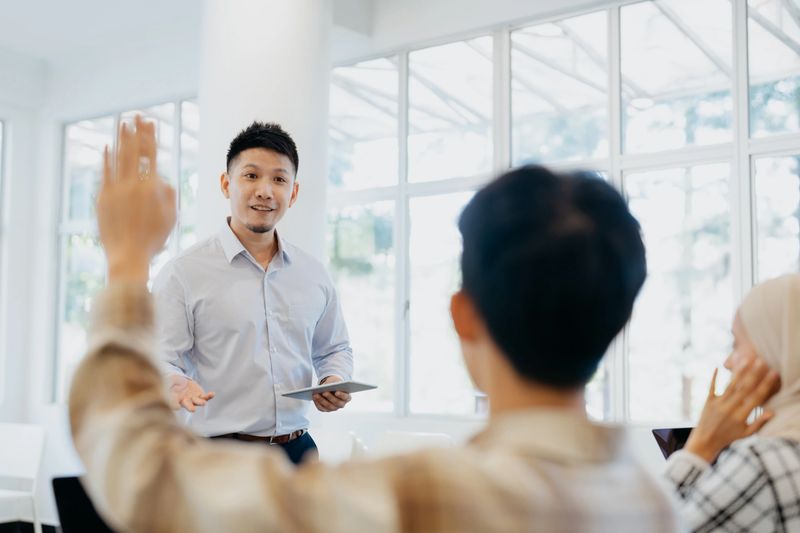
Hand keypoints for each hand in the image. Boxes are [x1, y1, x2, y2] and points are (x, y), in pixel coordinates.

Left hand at [97, 116, 176, 283]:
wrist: (128, 255)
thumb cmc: (153, 239)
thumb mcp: (171, 217)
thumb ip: (169, 194)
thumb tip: (162, 179)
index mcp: (152, 188)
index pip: (152, 154)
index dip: (151, 136)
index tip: (151, 122)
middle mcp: (133, 184)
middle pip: (135, 151)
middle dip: (136, 131)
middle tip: (136, 115)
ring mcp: (115, 190)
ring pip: (118, 158)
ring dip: (121, 139)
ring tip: (122, 123)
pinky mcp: (102, 197)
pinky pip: (105, 172)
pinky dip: (106, 158)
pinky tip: (108, 147)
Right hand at [168, 375, 215, 411]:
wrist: (180, 383)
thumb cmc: (172, 384)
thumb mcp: (169, 382)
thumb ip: (169, 384)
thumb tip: (170, 384)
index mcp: (175, 399)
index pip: (174, 404)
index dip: (175, 405)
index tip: (176, 406)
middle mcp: (185, 401)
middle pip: (188, 405)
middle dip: (190, 407)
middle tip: (193, 410)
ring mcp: (193, 399)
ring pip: (198, 402)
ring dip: (201, 402)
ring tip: (204, 403)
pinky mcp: (200, 395)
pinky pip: (205, 397)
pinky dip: (209, 396)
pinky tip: (212, 394)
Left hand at [312, 375, 350, 411]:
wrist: (331, 387)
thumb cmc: (335, 384)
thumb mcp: (336, 382)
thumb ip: (334, 383)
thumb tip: (327, 386)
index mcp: (347, 397)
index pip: (345, 397)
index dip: (341, 395)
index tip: (336, 392)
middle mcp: (342, 404)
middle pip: (337, 403)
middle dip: (330, 397)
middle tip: (324, 392)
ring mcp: (334, 408)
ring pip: (329, 406)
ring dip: (321, 400)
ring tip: (316, 394)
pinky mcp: (327, 410)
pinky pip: (322, 408)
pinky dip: (317, 403)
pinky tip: (314, 398)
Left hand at [685, 358, 779, 462]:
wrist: (706, 441)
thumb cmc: (729, 437)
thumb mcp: (747, 433)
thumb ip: (759, 422)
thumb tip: (772, 411)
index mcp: (741, 415)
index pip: (756, 397)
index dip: (766, 385)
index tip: (773, 373)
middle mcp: (730, 408)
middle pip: (744, 388)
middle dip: (754, 374)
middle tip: (761, 361)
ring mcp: (718, 403)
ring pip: (730, 385)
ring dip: (738, 372)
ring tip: (746, 360)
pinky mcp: (708, 401)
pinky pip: (711, 387)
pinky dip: (714, 377)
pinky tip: (717, 367)